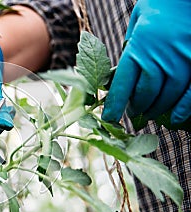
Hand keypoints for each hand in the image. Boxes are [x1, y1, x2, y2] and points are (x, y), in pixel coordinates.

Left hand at [102, 0, 190, 124]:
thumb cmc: (160, 4)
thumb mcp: (137, 22)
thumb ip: (131, 46)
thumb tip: (121, 69)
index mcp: (138, 47)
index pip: (122, 84)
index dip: (115, 105)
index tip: (110, 118)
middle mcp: (160, 56)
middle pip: (145, 94)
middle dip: (137, 107)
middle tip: (132, 113)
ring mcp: (183, 60)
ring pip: (167, 96)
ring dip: (157, 109)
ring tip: (149, 114)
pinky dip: (184, 109)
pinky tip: (176, 118)